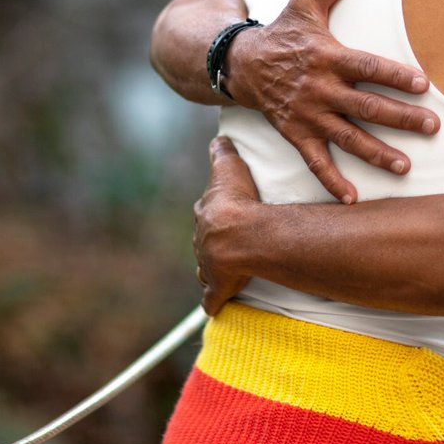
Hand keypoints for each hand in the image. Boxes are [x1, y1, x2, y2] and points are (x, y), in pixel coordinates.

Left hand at [193, 137, 260, 314]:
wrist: (241, 234)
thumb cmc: (237, 200)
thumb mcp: (229, 168)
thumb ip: (222, 153)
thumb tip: (218, 137)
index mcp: (206, 214)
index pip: (205, 213)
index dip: (213, 214)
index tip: (221, 215)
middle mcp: (203, 241)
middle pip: (204, 241)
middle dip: (212, 242)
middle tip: (226, 242)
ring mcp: (209, 266)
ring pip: (205, 268)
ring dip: (211, 269)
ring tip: (222, 269)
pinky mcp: (218, 287)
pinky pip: (212, 298)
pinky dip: (212, 302)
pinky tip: (215, 305)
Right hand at [226, 0, 438, 203]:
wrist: (241, 63)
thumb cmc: (283, 31)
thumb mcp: (304, 2)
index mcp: (328, 56)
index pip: (369, 67)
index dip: (396, 76)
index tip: (424, 86)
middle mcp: (320, 89)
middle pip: (366, 107)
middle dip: (401, 119)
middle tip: (431, 128)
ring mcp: (308, 115)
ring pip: (347, 138)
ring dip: (377, 153)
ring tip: (405, 167)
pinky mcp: (296, 134)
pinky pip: (315, 162)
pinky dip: (332, 182)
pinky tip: (353, 199)